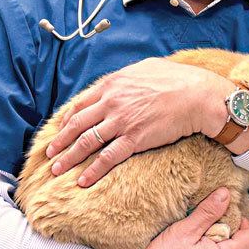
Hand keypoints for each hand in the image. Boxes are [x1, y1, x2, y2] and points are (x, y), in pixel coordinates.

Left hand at [46, 58, 236, 186]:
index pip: (81, 104)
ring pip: (86, 142)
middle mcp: (112, 102)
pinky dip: (92, 171)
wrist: (198, 95)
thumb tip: (123, 80)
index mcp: (113, 84)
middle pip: (77, 124)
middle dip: (60, 140)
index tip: (60, 129)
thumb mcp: (147, 68)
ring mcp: (121, 121)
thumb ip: (128, 77)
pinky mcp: (134, 139)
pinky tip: (83, 181)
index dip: (67, 119)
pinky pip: (107, 158)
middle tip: (49, 152)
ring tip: (57, 169)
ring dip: (69, 158)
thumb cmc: (179, 79)